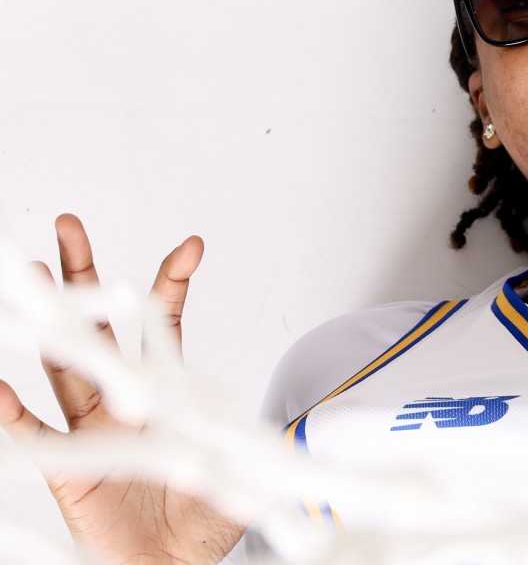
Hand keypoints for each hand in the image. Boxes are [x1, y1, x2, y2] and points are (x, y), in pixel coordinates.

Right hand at [0, 214, 243, 564]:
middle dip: (85, 275)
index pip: (163, 327)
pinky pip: (36, 437)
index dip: (172, 286)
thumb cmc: (205, 517)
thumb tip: (284, 429)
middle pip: (101, 326)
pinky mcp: (70, 469)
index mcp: (166, 392)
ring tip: (29, 278)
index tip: (190, 245)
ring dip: (50, 321)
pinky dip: (12, 414)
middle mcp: (123, 400)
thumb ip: (253, 442)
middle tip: (70, 226)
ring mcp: (93, 430)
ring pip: (65, 364)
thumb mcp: (242, 470)